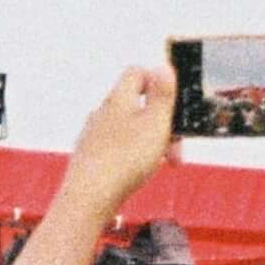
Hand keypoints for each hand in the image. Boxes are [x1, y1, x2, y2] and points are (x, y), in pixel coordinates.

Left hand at [61, 64, 176, 211]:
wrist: (89, 198)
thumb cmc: (123, 161)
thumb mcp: (155, 122)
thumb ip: (162, 94)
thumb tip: (163, 66)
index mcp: (118, 99)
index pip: (137, 73)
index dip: (157, 83)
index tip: (172, 103)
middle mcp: (102, 113)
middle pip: (137, 105)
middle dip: (161, 123)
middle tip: (174, 147)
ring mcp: (93, 134)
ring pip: (129, 129)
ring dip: (150, 142)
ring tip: (161, 163)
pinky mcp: (90, 157)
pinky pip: (117, 148)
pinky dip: (133, 156)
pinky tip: (138, 172)